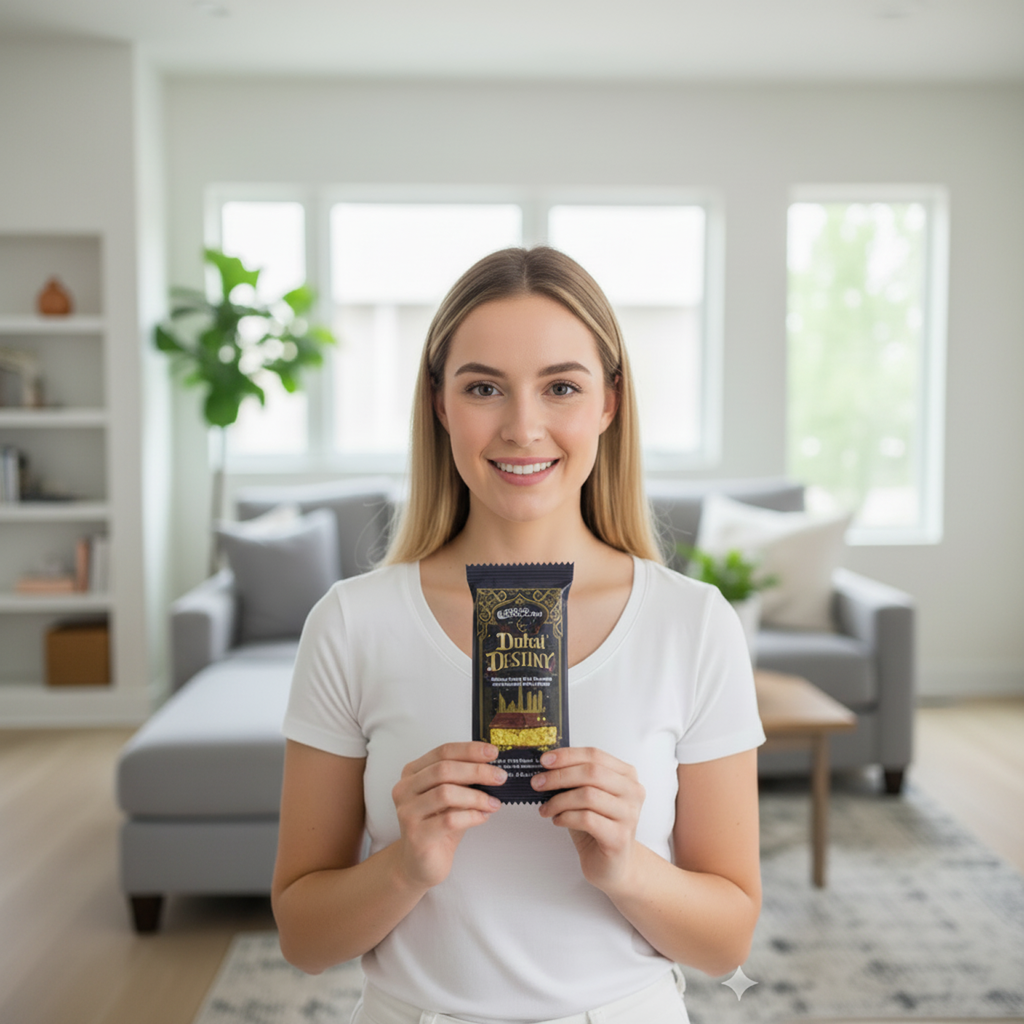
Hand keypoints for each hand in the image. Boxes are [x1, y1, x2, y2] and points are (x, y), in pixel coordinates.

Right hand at [392, 742, 505, 890]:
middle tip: (500, 776)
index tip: (493, 752)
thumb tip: (493, 767)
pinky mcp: (416, 835)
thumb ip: (464, 781)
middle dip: (477, 771)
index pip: (443, 752)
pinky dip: (472, 816)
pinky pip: (449, 820)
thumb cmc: (438, 826)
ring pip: (445, 793)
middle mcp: (405, 789)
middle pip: (444, 769)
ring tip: (493, 803)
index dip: (469, 750)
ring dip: (476, 796)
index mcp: (412, 773)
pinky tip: (483, 817)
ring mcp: (407, 812)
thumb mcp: (452, 798)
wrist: (421, 864)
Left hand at [532, 747, 644, 892]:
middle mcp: (632, 792)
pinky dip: (566, 817)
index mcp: (626, 775)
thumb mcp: (587, 797)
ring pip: (587, 795)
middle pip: (591, 773)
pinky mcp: (620, 837)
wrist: (613, 865)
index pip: (594, 755)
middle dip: (559, 776)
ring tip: (546, 809)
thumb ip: (575, 779)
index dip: (567, 756)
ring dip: (559, 800)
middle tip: (537, 783)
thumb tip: (546, 765)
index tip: (544, 760)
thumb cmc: (598, 827)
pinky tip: (557, 820)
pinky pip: (587, 819)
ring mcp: (629, 815)